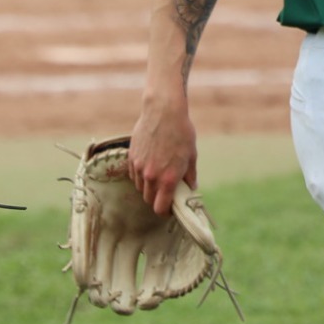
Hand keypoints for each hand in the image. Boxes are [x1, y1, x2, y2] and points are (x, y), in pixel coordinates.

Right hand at [128, 100, 196, 216]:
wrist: (163, 111)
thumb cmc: (181, 132)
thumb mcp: (191, 155)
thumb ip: (189, 176)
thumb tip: (190, 188)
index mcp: (168, 179)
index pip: (160, 208)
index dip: (165, 212)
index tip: (169, 209)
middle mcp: (151, 176)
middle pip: (148, 200)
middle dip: (157, 199)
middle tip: (165, 193)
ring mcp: (139, 167)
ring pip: (140, 188)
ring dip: (148, 187)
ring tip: (158, 176)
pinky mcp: (131, 158)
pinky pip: (134, 175)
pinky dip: (140, 176)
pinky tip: (149, 165)